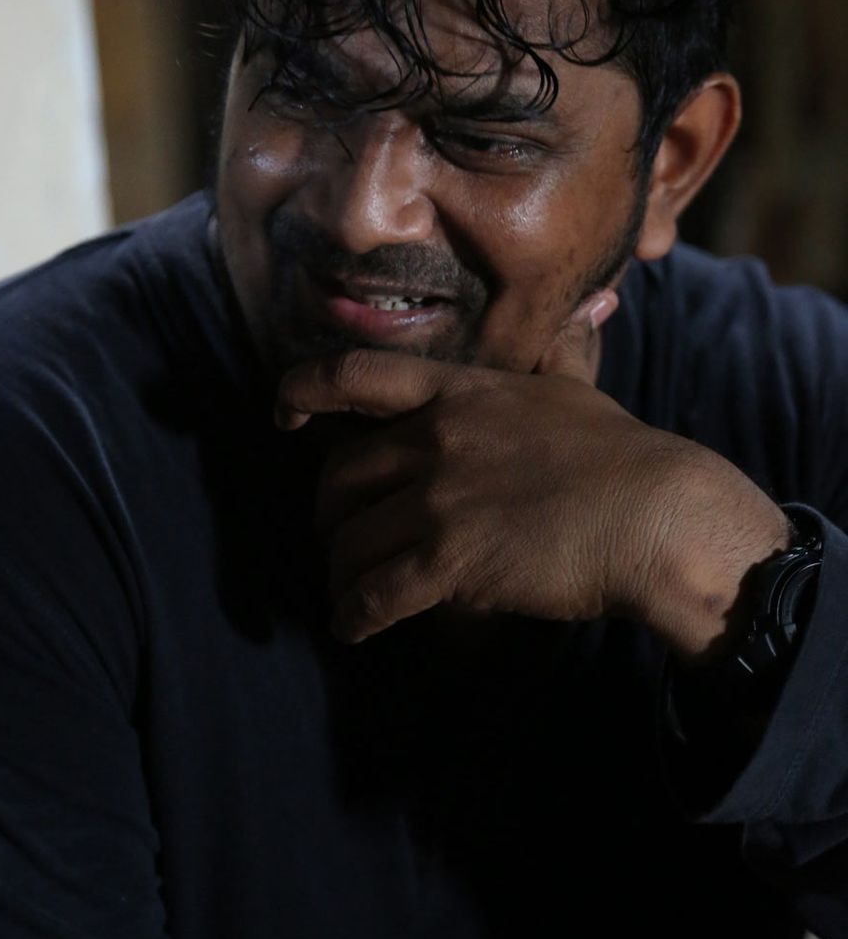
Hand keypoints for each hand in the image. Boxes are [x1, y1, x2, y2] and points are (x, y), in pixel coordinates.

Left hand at [276, 289, 643, 640]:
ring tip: (348, 592)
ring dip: (340, 572)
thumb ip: (561, 355)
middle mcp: (436, 440)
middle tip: (337, 536)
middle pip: (339, 476)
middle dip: (328, 513)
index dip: (304, 391)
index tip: (282, 412)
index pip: (356, 376)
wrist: (656, 514)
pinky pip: (375, 593)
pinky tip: (354, 627)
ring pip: (350, 540)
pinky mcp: (451, 561)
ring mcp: (440, 500)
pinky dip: (354, 614)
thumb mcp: (579, 389)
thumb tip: (588, 311)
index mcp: (459, 393)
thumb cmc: (623, 455)